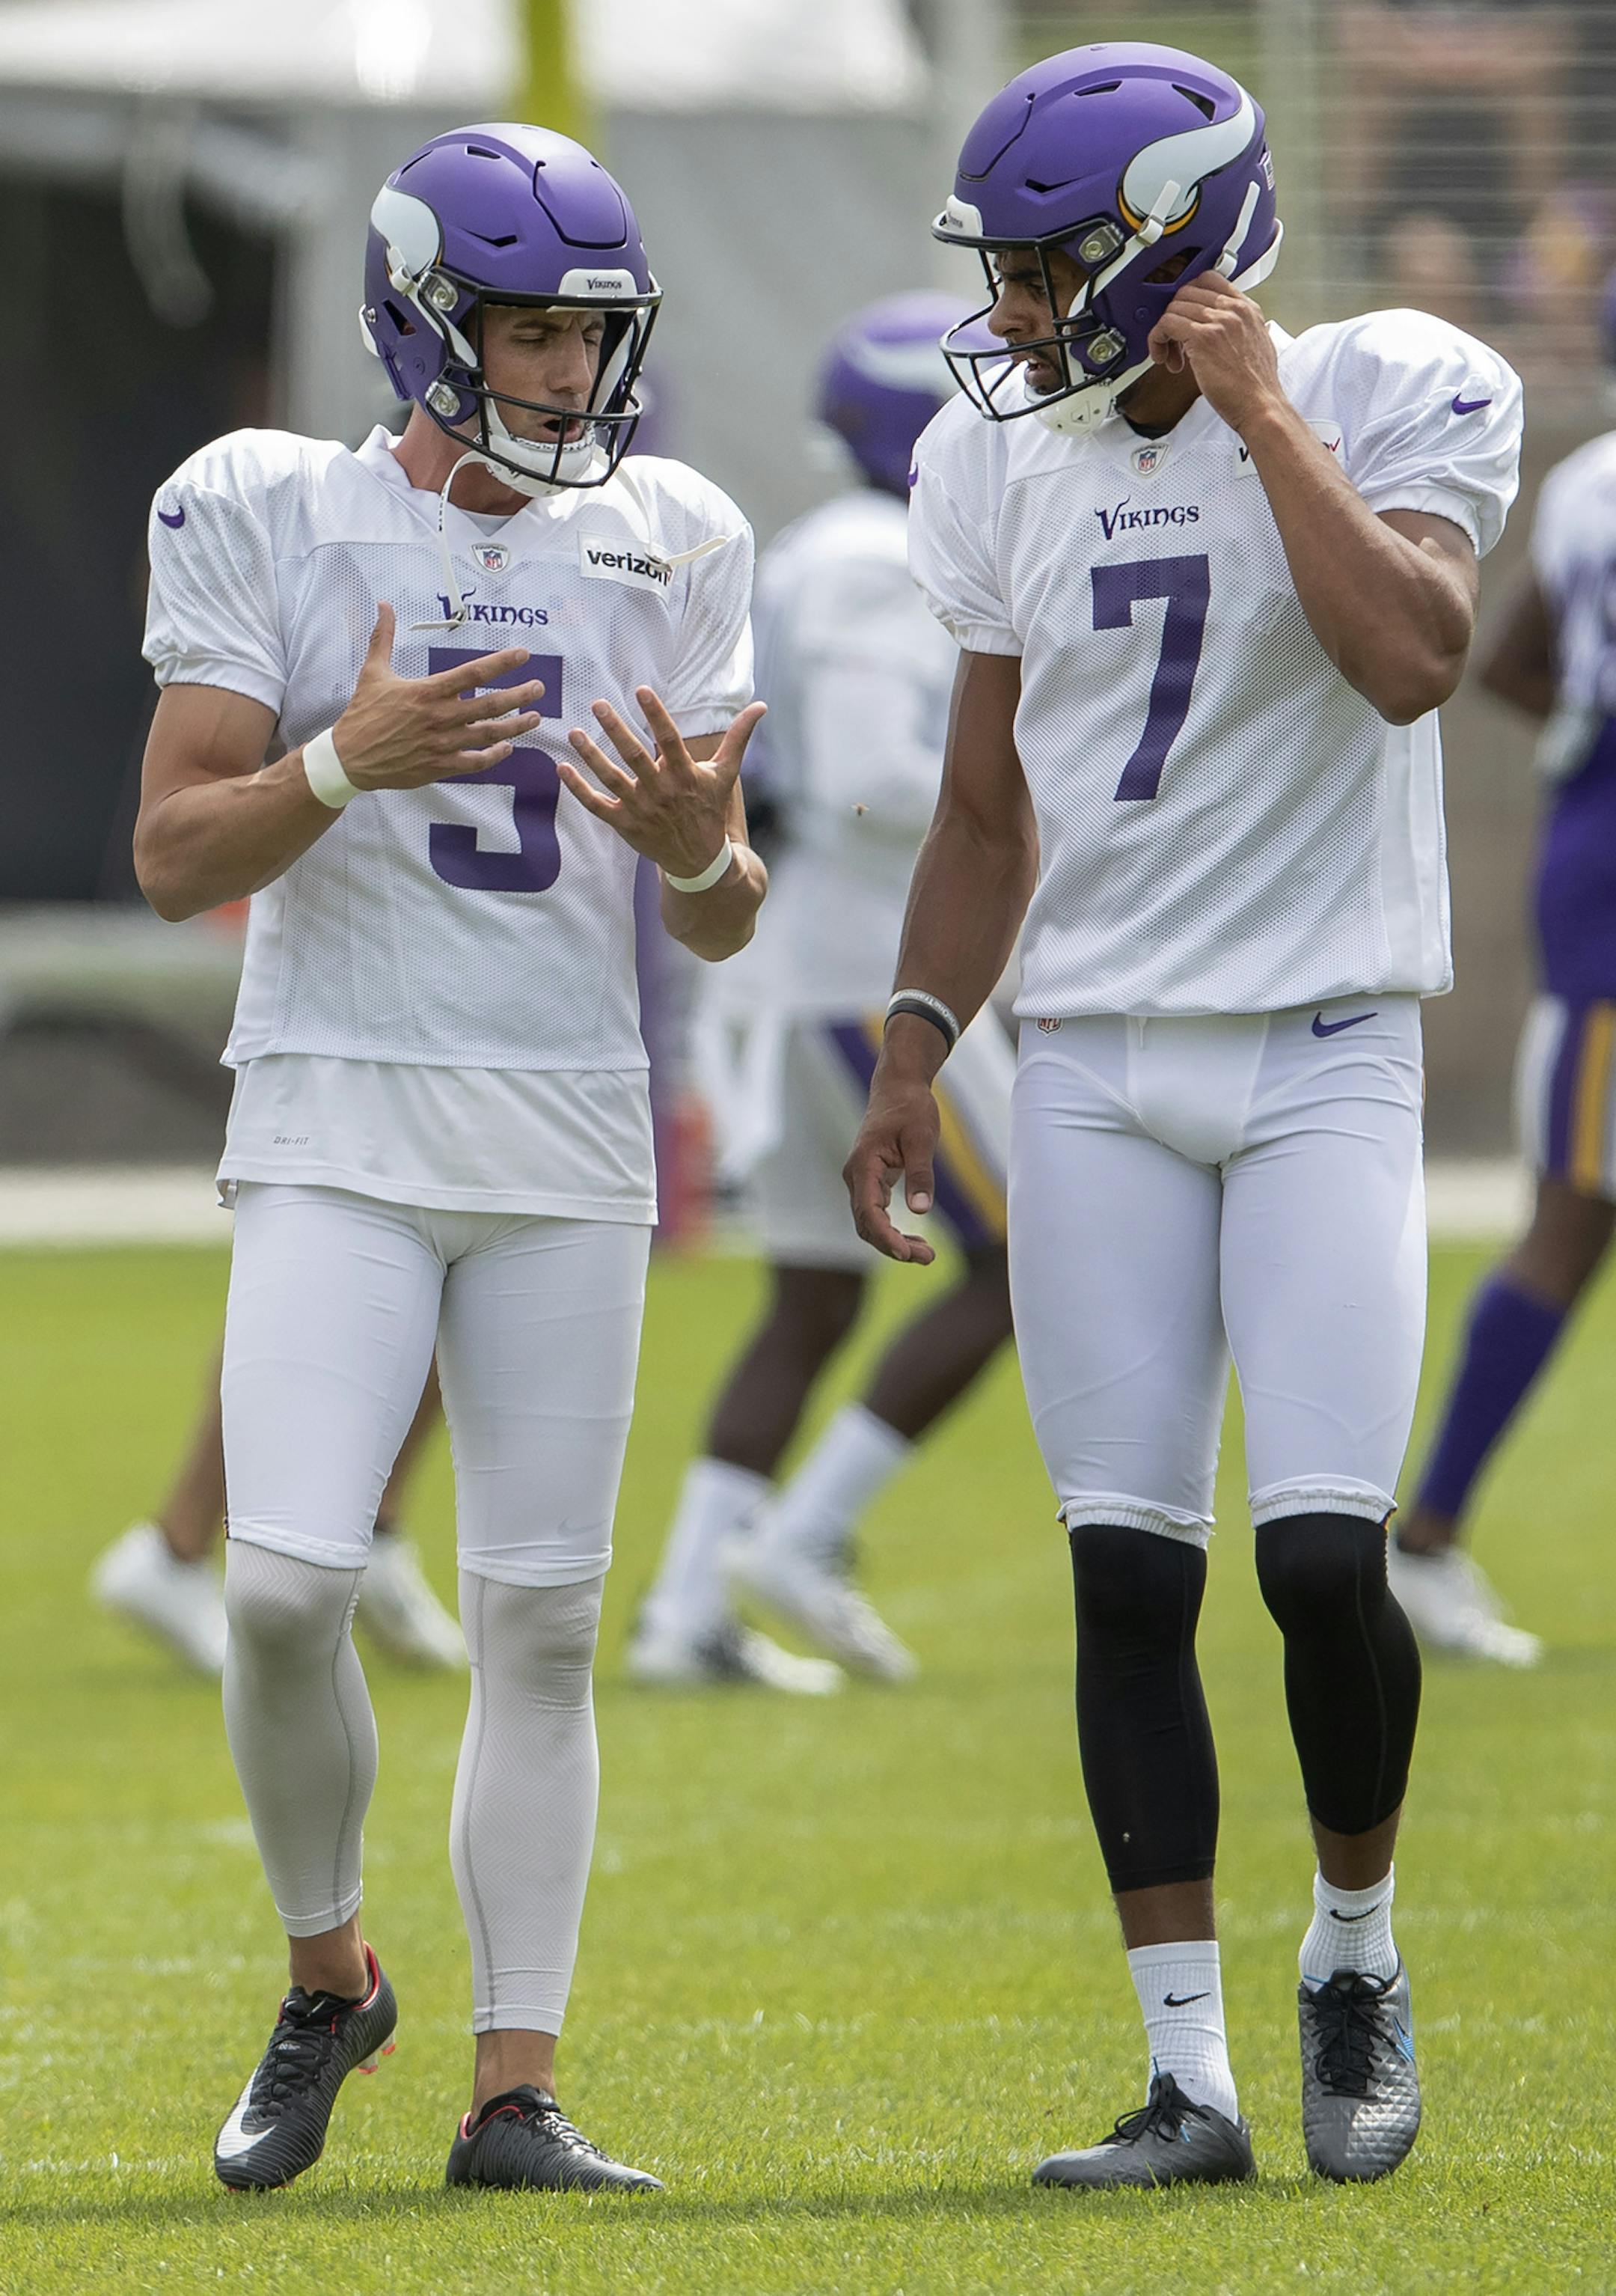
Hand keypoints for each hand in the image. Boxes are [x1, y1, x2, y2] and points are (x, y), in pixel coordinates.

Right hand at [331, 605, 546, 789]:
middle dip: (518, 696)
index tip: (524, 655)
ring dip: (515, 726)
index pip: (472, 674)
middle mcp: (439, 717)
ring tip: (535, 717)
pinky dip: (494, 755)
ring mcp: (442, 744)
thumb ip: (383, 638)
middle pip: (489, 705)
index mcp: (426, 691)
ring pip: (488, 734)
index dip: (501, 663)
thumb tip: (383, 605)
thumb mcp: (373, 672)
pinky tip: (507, 747)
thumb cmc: (363, 714)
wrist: (350, 758)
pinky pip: (475, 762)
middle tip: (539, 688)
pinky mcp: (440, 767)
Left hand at [559, 686, 766, 878]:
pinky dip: (578, 789)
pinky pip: (596, 805)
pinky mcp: (624, 824)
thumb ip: (738, 738)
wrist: (699, 860)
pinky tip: (562, 768)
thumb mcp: (725, 774)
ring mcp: (641, 808)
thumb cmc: (709, 809)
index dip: (656, 715)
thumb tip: (760, 707)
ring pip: (611, 778)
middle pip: (635, 756)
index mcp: (684, 775)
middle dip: (616, 728)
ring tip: (574, 732)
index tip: (641, 690)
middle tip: (598, 703)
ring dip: (591, 755)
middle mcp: (661, 791)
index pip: (669, 739)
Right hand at [843, 1064, 940, 1265]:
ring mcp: (861, 1180)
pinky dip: (893, 1230)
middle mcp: (856, 1175)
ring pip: (870, 1222)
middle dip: (893, 1245)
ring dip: (893, 1241)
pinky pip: (876, 1214)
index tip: (905, 1253)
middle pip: (867, 1224)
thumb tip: (920, 1211)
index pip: (868, 1211)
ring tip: (926, 1255)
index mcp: (864, 1164)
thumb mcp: (922, 1138)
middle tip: (928, 1258)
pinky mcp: (871, 1181)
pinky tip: (915, 1241)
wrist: (899, 1087)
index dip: (885, 1236)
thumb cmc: (911, 1108)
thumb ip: (920, 1175)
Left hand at [1147, 273, 1284, 435]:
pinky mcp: (1202, 338)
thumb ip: (1238, 329)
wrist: (1260, 406)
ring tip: (1171, 356)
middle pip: (1187, 292)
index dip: (1189, 298)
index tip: (1184, 317)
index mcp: (1247, 308)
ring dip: (1165, 332)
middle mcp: (1233, 309)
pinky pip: (1166, 324)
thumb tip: (1218, 329)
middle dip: (1175, 316)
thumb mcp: (1256, 344)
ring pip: (1175, 307)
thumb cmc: (1255, 387)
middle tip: (1175, 342)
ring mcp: (1218, 321)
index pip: (1209, 280)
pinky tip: (1164, 357)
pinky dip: (1157, 340)